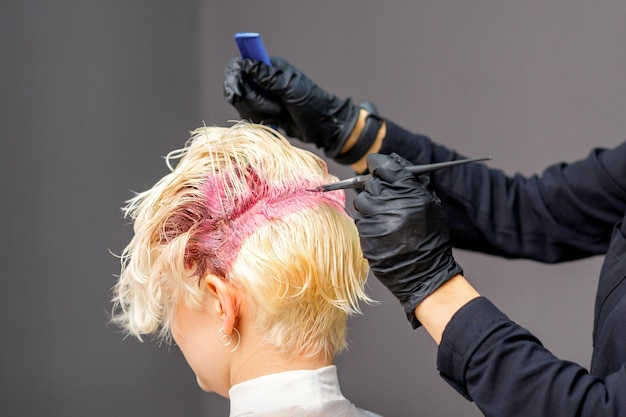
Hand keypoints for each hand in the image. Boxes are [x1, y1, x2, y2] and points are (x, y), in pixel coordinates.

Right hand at [223, 56, 359, 157]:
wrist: (321, 126)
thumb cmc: (311, 103)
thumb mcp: (290, 89)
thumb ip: (268, 77)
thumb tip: (247, 63)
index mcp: (269, 67)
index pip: (238, 66)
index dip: (233, 79)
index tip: (236, 95)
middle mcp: (262, 79)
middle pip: (238, 88)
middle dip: (252, 102)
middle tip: (275, 109)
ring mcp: (261, 96)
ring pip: (242, 104)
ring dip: (259, 113)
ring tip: (280, 114)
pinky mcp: (262, 112)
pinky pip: (248, 116)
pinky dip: (260, 121)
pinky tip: (276, 122)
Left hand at [353, 153, 462, 327]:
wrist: (423, 272)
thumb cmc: (430, 237)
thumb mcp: (430, 203)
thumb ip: (411, 180)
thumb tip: (392, 160)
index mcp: (409, 191)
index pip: (384, 165)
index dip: (378, 164)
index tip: (376, 164)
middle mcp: (390, 202)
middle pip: (370, 182)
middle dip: (376, 187)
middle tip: (386, 197)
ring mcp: (375, 219)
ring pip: (361, 200)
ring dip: (370, 205)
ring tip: (386, 217)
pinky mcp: (365, 234)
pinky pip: (360, 219)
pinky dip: (368, 221)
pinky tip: (382, 230)